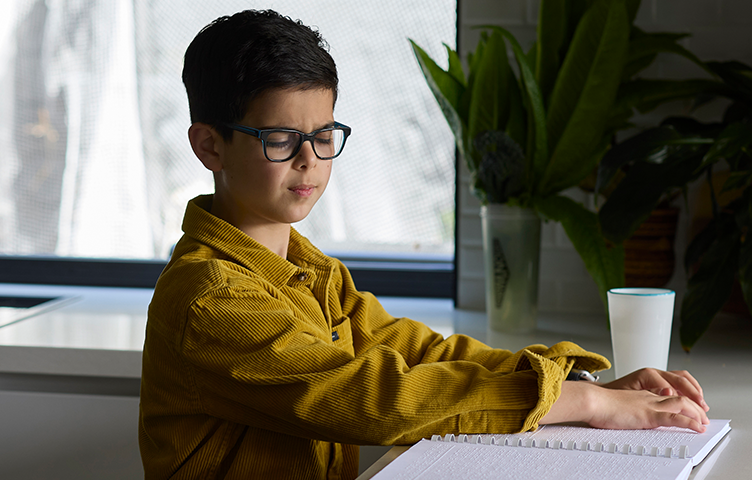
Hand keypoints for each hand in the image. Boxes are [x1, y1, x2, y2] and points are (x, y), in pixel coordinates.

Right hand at [540, 372, 709, 432]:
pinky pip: (675, 417)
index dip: (682, 400)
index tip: (689, 409)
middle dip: (695, 406)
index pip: (668, 394)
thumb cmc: (596, 404)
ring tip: (705, 422)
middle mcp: (648, 396)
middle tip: (703, 416)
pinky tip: (698, 427)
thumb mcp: (614, 405)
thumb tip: (623, 416)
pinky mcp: (649, 414)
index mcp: (640, 394)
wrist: (591, 400)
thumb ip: (624, 409)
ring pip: (682, 403)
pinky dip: (690, 422)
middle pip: (679, 396)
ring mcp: (650, 404)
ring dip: (697, 413)